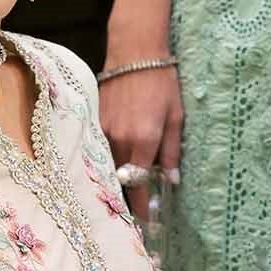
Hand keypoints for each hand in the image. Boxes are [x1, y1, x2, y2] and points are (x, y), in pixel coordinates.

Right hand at [100, 65, 183, 219]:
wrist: (134, 51)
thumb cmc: (162, 82)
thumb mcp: (177, 116)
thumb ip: (172, 151)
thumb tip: (171, 180)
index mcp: (144, 140)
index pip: (139, 183)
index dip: (140, 204)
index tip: (143, 219)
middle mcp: (120, 139)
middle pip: (121, 178)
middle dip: (127, 193)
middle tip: (134, 206)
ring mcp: (103, 130)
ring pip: (108, 164)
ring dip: (117, 176)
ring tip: (125, 185)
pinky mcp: (94, 120)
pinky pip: (100, 148)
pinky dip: (108, 157)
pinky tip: (115, 159)